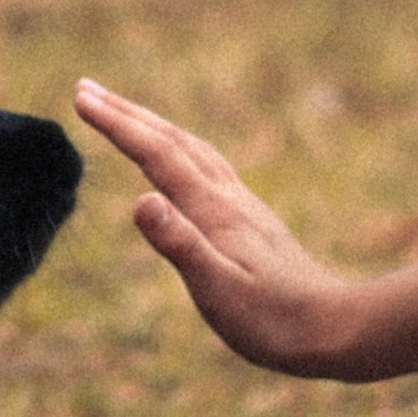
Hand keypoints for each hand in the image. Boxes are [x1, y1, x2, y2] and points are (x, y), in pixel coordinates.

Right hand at [74, 79, 417, 379]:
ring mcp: (243, 207)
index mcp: (214, 211)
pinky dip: (182, 151)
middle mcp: (228, 198)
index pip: (156, 155)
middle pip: (173, 141)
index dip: (117, 125)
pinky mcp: (252, 222)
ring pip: (193, 150)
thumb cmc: (274, 322)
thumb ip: (181, 244)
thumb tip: (140, 200)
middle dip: (127, 113)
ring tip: (126, 115)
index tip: (81, 97)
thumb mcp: (218, 291)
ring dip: (154, 127)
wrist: (336, 328)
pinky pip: (208, 169)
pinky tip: (183, 164)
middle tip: (86, 88)